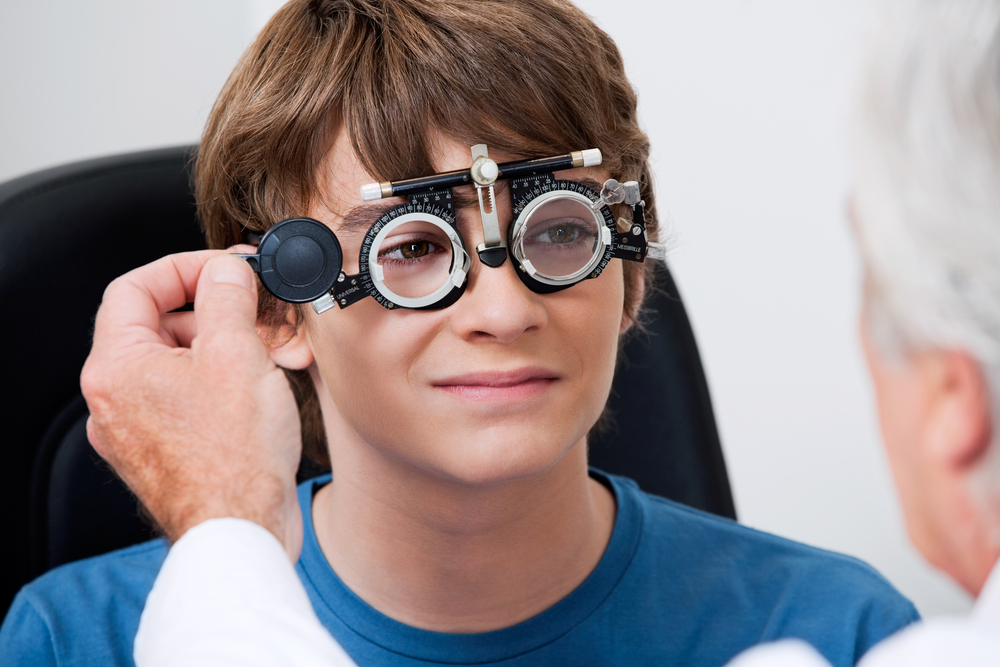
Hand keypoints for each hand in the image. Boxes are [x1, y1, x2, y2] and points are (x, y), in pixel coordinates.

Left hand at [81, 249, 304, 561]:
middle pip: (154, 325)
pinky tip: (257, 386)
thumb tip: (225, 270)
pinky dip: (217, 381)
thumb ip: (227, 298)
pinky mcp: (162, 453)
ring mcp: (134, 430)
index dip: (183, 268)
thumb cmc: (234, 458)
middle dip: (209, 309)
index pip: (134, 288)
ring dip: (220, 345)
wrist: (240, 532)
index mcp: (116, 367)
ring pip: (173, 363)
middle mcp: (114, 399)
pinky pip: (183, 398)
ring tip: (266, 350)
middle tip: (252, 305)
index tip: (223, 269)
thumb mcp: (237, 354)